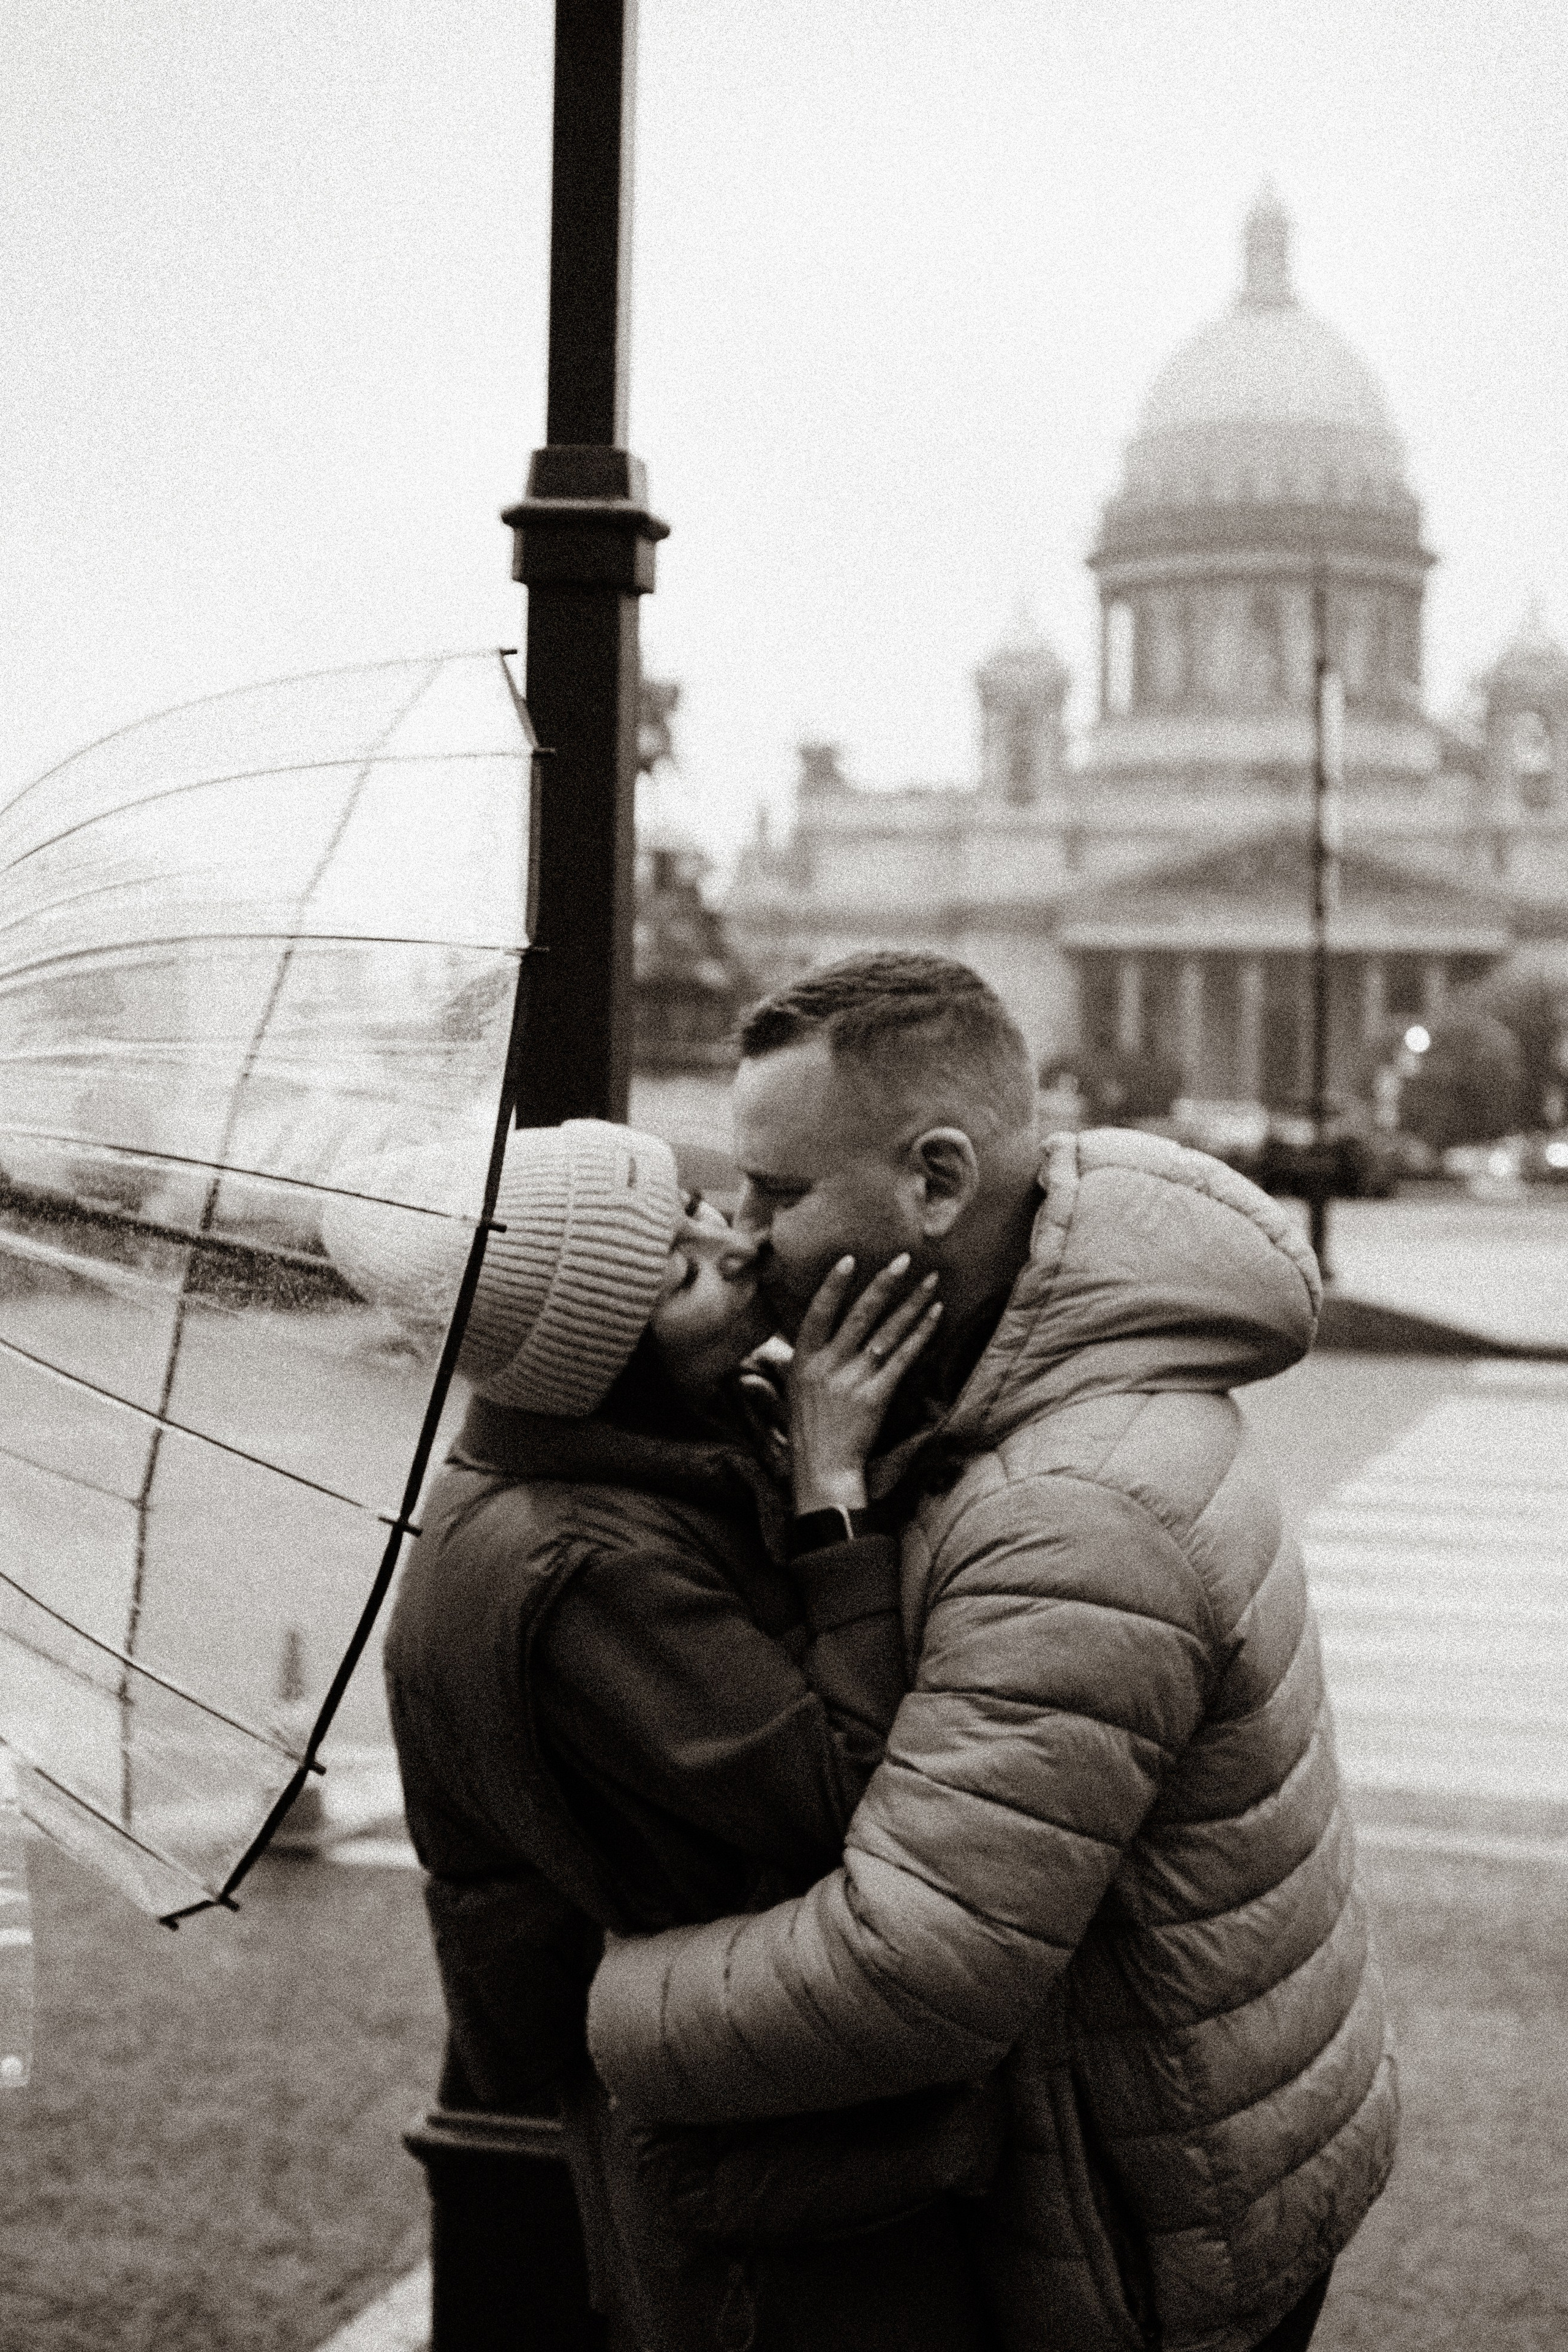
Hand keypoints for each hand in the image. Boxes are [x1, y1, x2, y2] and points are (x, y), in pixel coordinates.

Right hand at [788, 1254, 941, 1515]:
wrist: (823, 1468)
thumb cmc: (809, 1427)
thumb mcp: (796, 1386)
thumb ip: (808, 1355)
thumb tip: (815, 1324)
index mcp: (804, 1361)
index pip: (818, 1314)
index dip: (833, 1286)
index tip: (850, 1259)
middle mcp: (828, 1366)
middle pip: (860, 1316)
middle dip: (884, 1285)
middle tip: (904, 1259)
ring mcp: (854, 1381)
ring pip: (887, 1333)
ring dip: (911, 1304)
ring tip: (930, 1281)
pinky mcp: (877, 1397)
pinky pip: (903, 1359)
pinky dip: (920, 1335)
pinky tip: (934, 1316)